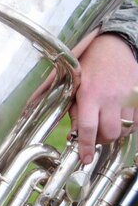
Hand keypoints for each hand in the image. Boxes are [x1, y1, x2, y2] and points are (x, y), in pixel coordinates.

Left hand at [71, 33, 137, 163]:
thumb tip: (74, 134)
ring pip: (125, 129)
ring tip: (108, 123)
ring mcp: (128, 96)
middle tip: (96, 136)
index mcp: (88, 95)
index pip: (86, 128)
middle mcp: (109, 97)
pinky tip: (121, 118)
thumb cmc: (89, 66)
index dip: (85, 147)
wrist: (113, 46)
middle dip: (102, 140)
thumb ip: (73, 109)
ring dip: (116, 132)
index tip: (84, 158)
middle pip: (110, 133)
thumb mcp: (74, 86)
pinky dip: (130, 125)